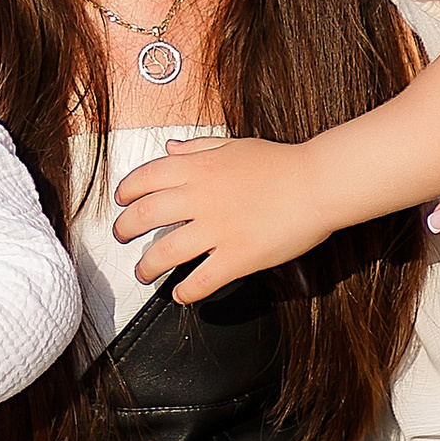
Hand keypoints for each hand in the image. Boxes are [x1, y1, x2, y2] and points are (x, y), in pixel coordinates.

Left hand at [114, 134, 331, 305]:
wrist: (317, 182)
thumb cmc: (281, 164)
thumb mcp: (233, 146)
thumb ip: (197, 149)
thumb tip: (169, 148)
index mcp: (199, 168)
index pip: (146, 178)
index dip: (126, 192)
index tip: (121, 202)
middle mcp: (201, 197)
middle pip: (145, 215)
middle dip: (125, 229)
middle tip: (122, 237)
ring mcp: (218, 229)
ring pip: (165, 252)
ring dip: (147, 266)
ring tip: (143, 272)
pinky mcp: (237, 256)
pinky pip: (201, 280)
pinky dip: (185, 291)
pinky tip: (181, 294)